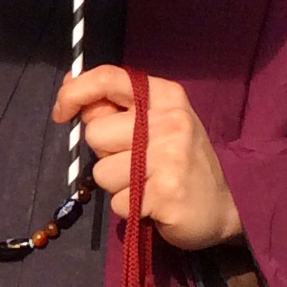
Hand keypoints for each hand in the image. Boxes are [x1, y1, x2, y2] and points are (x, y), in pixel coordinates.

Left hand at [52, 65, 242, 251]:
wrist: (225, 207)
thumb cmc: (181, 162)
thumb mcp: (155, 124)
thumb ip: (115, 107)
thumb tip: (69, 84)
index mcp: (166, 96)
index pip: (107, 78)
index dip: (74, 92)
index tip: (61, 111)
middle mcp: (170, 121)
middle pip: (95, 133)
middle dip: (105, 153)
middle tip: (136, 163)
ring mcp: (169, 157)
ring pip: (101, 172)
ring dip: (116, 184)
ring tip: (146, 184)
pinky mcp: (166, 194)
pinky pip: (116, 201)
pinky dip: (127, 207)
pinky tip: (152, 203)